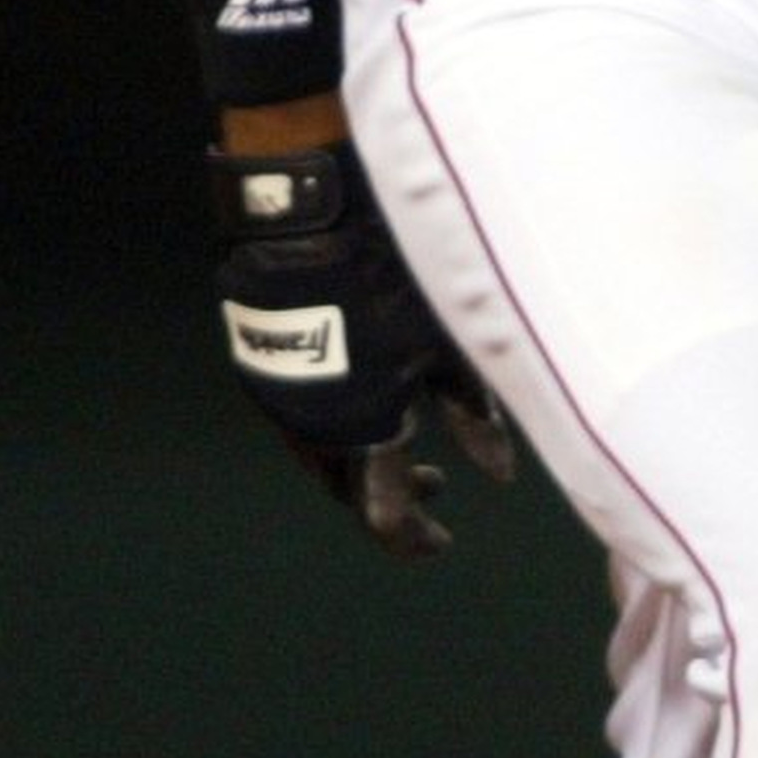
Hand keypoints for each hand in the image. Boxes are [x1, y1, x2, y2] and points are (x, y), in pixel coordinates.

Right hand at [210, 144, 516, 559]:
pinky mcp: (259, 365)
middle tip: (437, 485)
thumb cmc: (393, 275)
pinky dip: (338, 424)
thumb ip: (473, 415)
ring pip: (323, 457)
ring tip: (409, 439)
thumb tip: (499, 476)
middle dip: (397, 495)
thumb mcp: (448, 345)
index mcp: (364, 432)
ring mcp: (278, 399)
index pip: (386, 516)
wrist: (306, 215)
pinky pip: (301, 418)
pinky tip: (368, 393)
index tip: (443, 542)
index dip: (416, 538)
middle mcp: (312, 430)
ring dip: (364, 461)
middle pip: (351, 492)